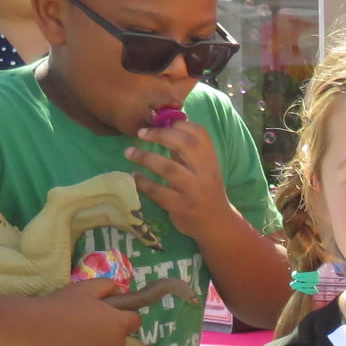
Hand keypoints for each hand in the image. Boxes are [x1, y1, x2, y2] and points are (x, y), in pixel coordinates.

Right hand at [35, 278, 141, 345]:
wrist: (39, 328)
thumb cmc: (65, 305)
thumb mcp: (89, 287)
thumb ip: (109, 286)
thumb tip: (121, 289)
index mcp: (119, 325)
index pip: (134, 321)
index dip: (124, 316)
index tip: (111, 313)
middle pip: (123, 343)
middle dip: (113, 336)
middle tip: (91, 327)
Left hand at [126, 119, 237, 241]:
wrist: (216, 223)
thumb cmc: (206, 191)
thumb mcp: (202, 169)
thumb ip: (186, 152)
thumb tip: (162, 128)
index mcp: (211, 160)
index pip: (200, 133)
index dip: (179, 123)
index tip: (160, 122)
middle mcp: (206, 173)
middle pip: (186, 145)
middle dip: (160, 135)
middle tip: (140, 133)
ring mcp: (194, 191)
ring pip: (169, 169)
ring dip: (145, 158)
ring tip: (129, 153)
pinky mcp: (182, 207)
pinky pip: (159, 192)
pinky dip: (143, 183)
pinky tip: (134, 177)